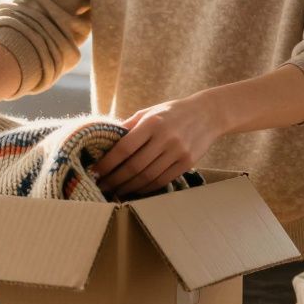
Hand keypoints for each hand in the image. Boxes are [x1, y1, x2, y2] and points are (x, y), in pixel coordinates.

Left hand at [93, 95, 221, 197]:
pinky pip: (163, 180)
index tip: (95, 171)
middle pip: (134, 166)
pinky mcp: (187, 163)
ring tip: (116, 191)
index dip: (108, 163)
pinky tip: (136, 190)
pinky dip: (146, 188)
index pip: (124, 148)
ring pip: (148, 177)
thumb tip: (105, 143)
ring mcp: (178, 152)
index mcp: (152, 123)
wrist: (208, 114)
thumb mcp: (149, 112)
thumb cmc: (172, 112)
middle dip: (115, 179)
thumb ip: (128, 127)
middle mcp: (166, 138)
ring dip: (129, 187)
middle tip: (102, 186)